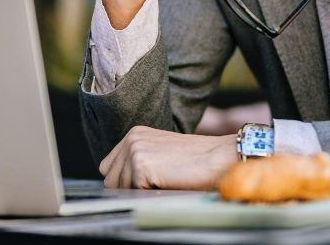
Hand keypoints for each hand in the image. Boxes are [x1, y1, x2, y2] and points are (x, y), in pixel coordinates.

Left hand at [99, 126, 237, 189]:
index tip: (144, 184)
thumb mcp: (161, 153)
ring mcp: (134, 151)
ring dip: (139, 192)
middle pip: (110, 179)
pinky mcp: (141, 166)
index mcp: (134, 134)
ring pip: (119, 189)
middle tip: (156, 185)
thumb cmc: (196, 161)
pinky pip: (131, 193)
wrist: (220, 157)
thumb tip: (117, 184)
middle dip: (128, 188)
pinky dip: (147, 195)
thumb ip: (139, 161)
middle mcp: (131, 139)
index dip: (124, 180)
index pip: (109, 167)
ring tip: (164, 183)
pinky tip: (166, 184)